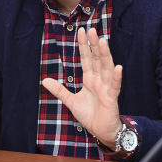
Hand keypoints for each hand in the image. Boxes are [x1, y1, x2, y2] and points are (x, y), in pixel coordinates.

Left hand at [42, 27, 122, 148]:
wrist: (101, 131)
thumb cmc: (90, 115)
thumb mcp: (70, 101)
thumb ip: (59, 90)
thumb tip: (44, 80)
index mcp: (90, 79)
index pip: (86, 58)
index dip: (84, 45)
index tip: (81, 31)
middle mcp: (99, 80)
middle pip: (96, 59)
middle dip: (94, 45)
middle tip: (92, 29)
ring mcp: (106, 88)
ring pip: (106, 68)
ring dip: (105, 55)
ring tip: (102, 42)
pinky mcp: (112, 98)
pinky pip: (115, 86)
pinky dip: (116, 77)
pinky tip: (117, 67)